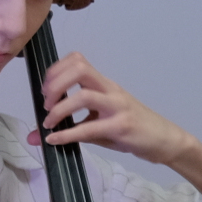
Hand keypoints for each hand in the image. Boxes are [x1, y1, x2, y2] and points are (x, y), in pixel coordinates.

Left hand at [30, 50, 201, 201]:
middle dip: (55, 82)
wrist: (165, 140)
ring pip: (83, 95)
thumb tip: (35, 136)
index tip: (45, 91)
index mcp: (105, 84)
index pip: (78, 60)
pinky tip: (55, 140)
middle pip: (79, 68)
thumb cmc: (133, 130)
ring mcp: (117, 107)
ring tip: (49, 122)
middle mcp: (110, 90)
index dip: (55, 70)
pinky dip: (67, 134)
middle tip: (46, 103)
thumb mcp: (101, 123)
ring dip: (59, 108)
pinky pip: (89, 128)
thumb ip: (72, 125)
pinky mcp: (122, 127)